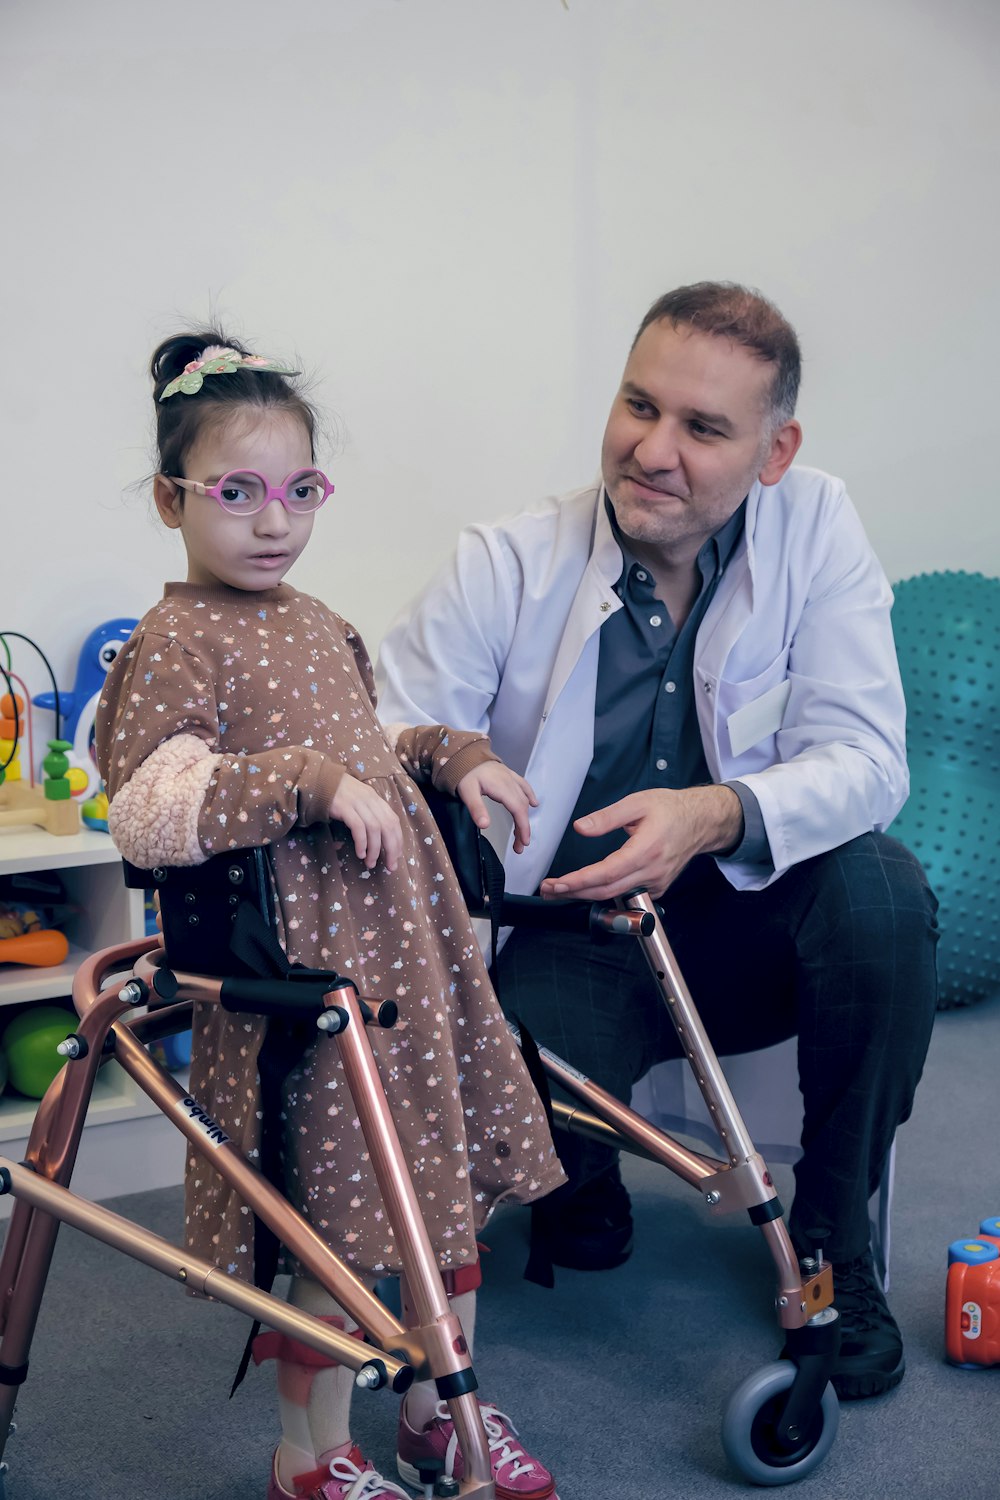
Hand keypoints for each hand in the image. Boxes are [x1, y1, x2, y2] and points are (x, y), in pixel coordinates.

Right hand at [330, 774, 403, 871]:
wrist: (318, 780)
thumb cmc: (339, 794)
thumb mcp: (360, 800)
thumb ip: (371, 813)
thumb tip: (381, 838)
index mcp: (376, 799)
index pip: (394, 821)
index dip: (398, 840)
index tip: (396, 856)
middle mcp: (370, 799)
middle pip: (388, 826)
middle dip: (391, 848)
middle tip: (390, 866)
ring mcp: (357, 802)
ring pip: (374, 828)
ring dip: (375, 849)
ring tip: (370, 863)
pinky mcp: (344, 807)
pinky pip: (358, 827)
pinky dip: (362, 842)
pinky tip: (360, 853)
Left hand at [456, 761, 538, 854]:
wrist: (463, 753)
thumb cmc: (463, 772)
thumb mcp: (466, 792)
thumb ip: (477, 809)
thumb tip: (486, 826)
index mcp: (502, 787)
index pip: (518, 810)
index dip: (523, 827)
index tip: (523, 843)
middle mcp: (510, 782)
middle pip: (522, 808)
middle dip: (524, 828)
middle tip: (520, 846)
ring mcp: (510, 777)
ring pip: (524, 799)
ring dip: (526, 816)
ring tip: (523, 832)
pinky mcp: (508, 775)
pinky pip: (523, 786)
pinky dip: (530, 795)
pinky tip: (534, 803)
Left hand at [538, 785, 743, 901]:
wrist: (701, 821)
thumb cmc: (671, 810)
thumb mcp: (637, 803)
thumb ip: (607, 817)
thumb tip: (581, 827)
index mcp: (646, 850)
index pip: (606, 873)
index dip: (579, 881)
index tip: (557, 883)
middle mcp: (652, 871)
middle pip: (606, 891)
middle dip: (574, 893)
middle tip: (548, 889)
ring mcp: (656, 882)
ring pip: (614, 896)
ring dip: (585, 895)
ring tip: (560, 890)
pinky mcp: (658, 887)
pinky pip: (627, 894)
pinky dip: (604, 893)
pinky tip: (587, 888)